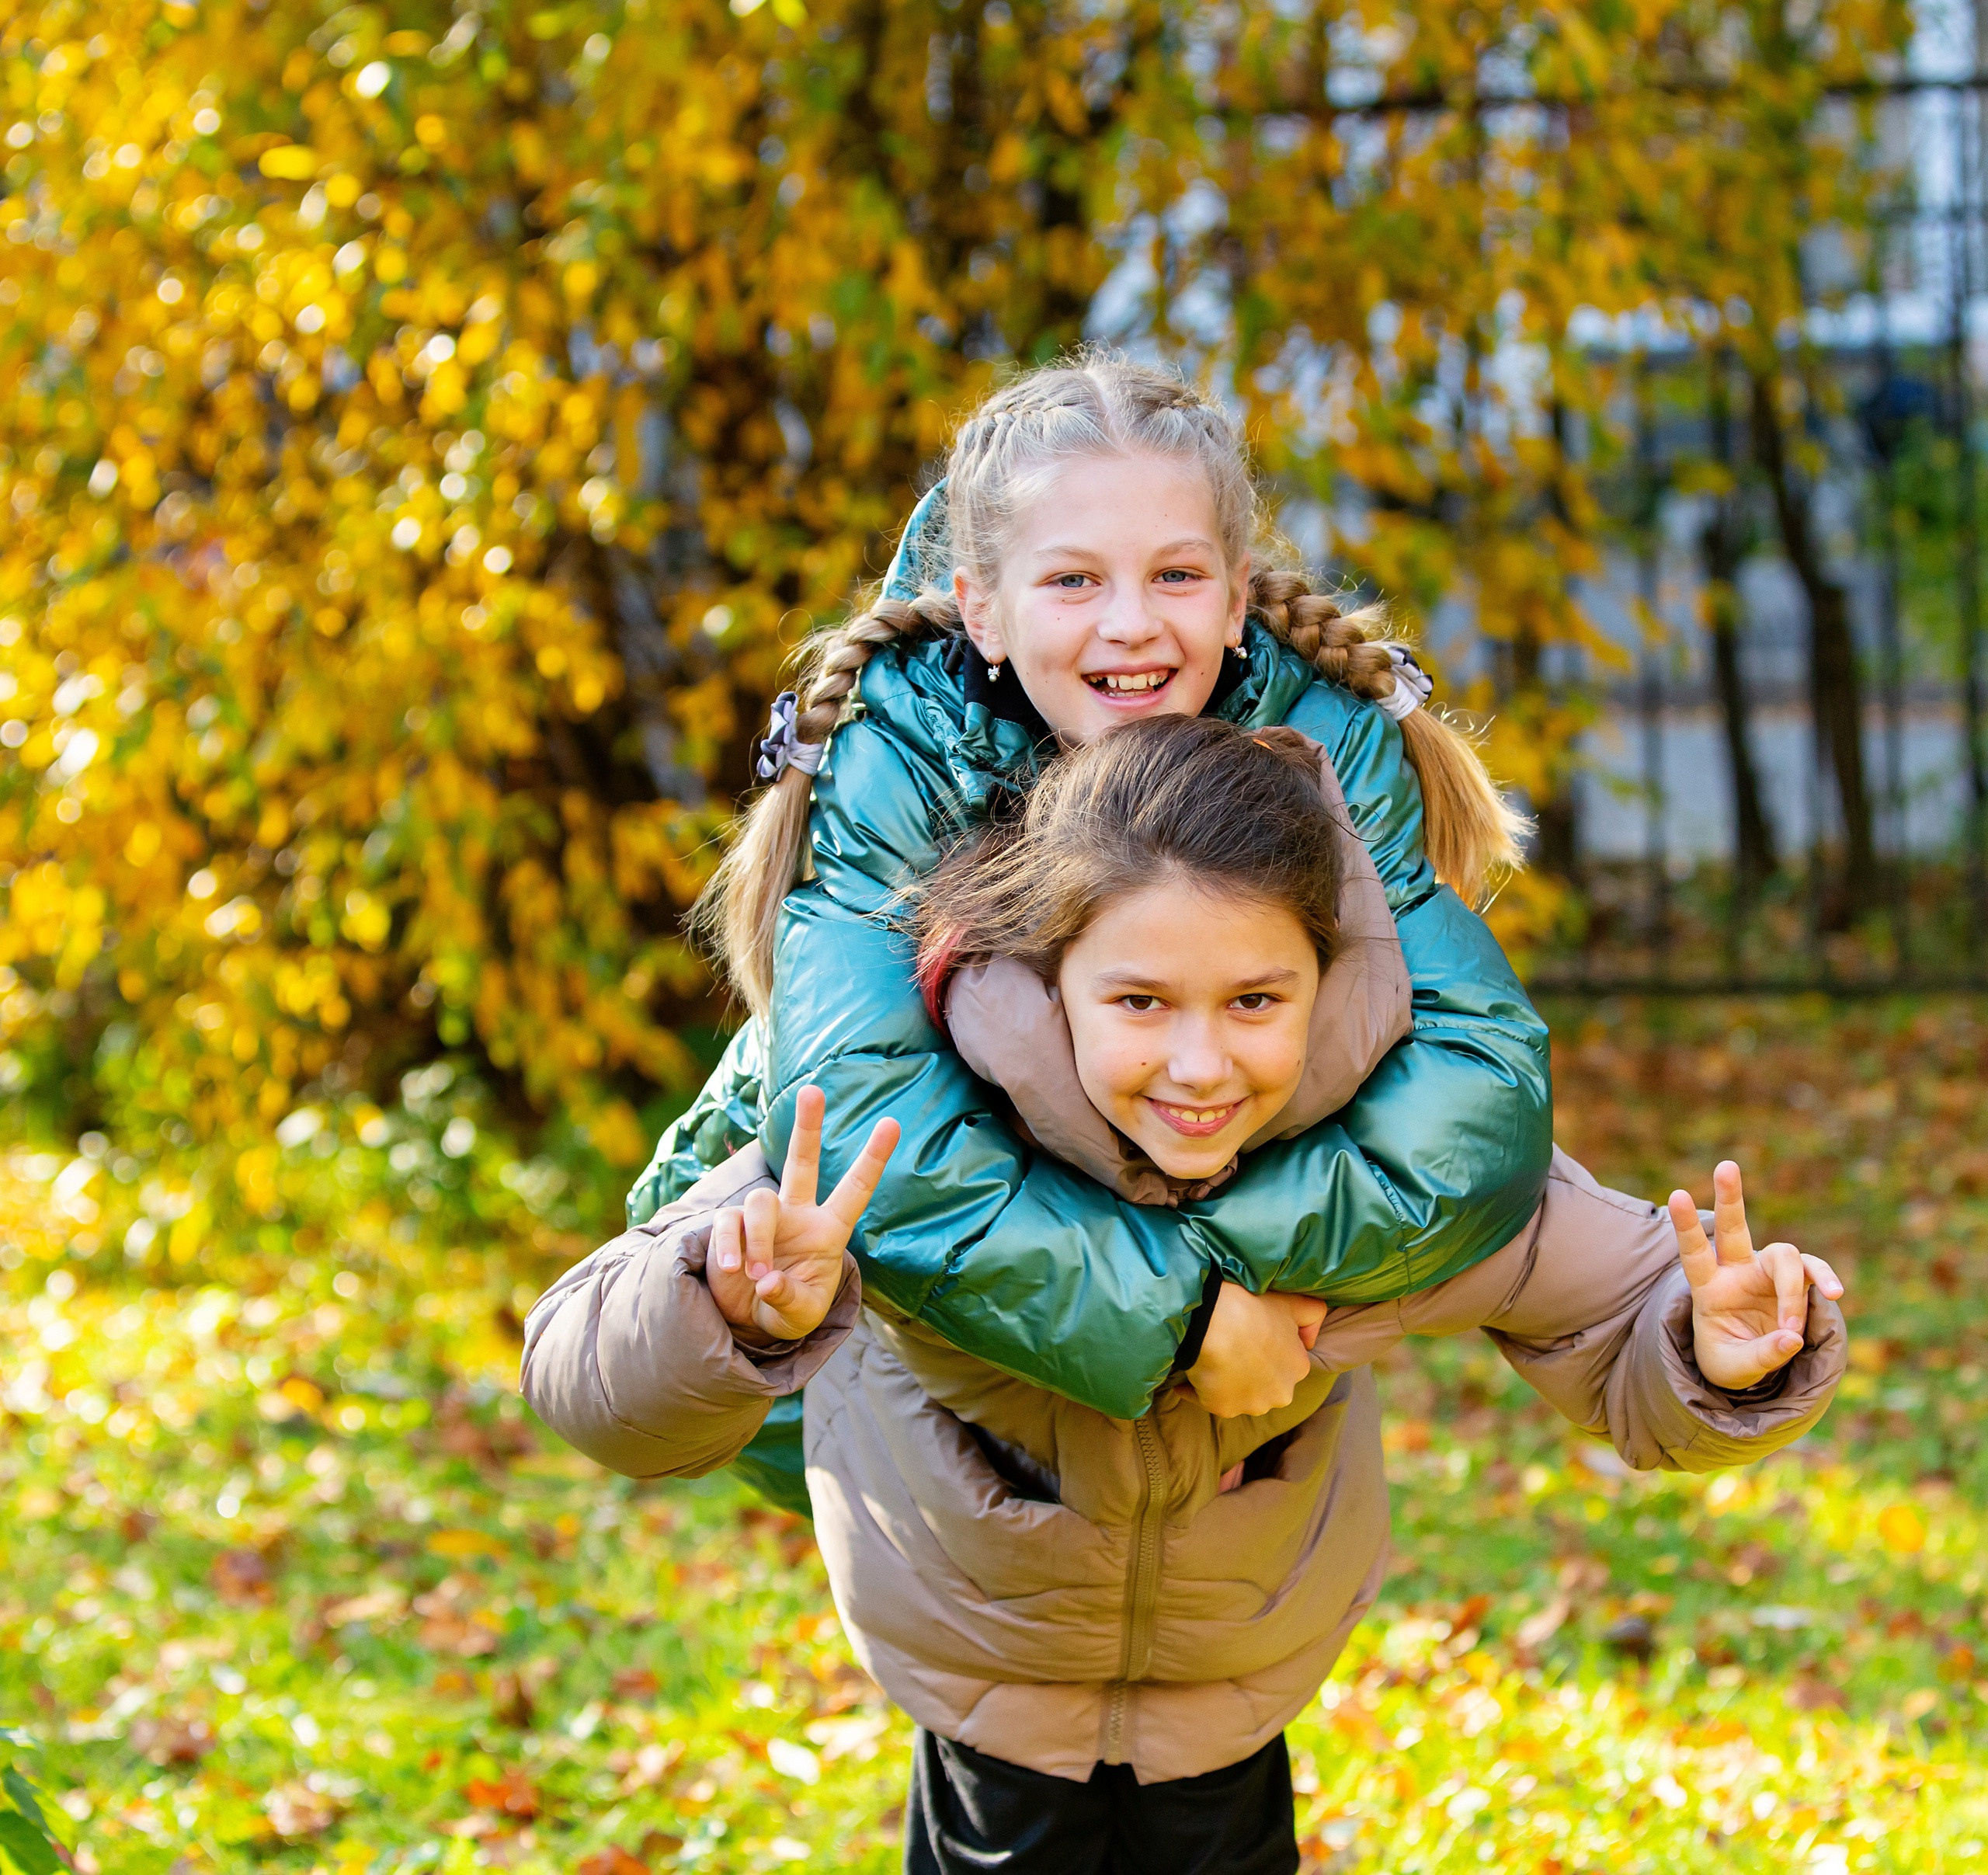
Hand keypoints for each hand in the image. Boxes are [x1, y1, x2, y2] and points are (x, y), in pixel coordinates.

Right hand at [707, 1086, 899, 1341]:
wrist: (748, 1321)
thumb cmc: (787, 1311)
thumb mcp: (799, 1316)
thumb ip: (789, 1300)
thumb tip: (767, 1281)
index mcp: (828, 1231)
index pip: (855, 1190)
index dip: (872, 1159)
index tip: (892, 1123)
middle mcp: (797, 1215)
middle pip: (802, 1162)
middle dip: (808, 1127)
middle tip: (812, 1090)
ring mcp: (762, 1218)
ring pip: (761, 1203)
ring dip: (758, 1239)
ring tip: (756, 1276)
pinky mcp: (729, 1225)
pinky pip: (728, 1223)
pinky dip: (729, 1246)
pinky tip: (733, 1270)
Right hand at [1183, 1283, 1326, 1418]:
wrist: (1212, 1321)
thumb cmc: (1251, 1307)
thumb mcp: (1291, 1302)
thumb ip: (1312, 1314)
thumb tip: (1310, 1337)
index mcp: (1298, 1368)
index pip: (1283, 1361)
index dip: (1265, 1347)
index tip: (1249, 1334)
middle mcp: (1280, 1393)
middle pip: (1264, 1384)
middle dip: (1250, 1371)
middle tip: (1229, 1345)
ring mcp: (1251, 1405)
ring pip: (1238, 1395)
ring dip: (1226, 1382)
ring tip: (1209, 1357)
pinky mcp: (1222, 1410)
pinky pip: (1209, 1400)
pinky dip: (1199, 1389)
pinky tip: (1193, 1372)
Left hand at [1668, 1160, 1843, 1390]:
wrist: (1753, 1365)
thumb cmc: (1731, 1360)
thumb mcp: (1735, 1369)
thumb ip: (1761, 1355)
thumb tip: (1793, 1337)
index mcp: (1709, 1288)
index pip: (1694, 1253)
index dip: (1686, 1226)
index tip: (1677, 1194)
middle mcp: (1736, 1271)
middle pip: (1733, 1228)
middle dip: (1730, 1197)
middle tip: (1726, 1166)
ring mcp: (1768, 1273)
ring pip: (1784, 1256)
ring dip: (1792, 1292)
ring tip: (1792, 1328)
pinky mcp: (1796, 1280)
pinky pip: (1812, 1271)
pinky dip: (1823, 1278)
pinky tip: (1833, 1293)